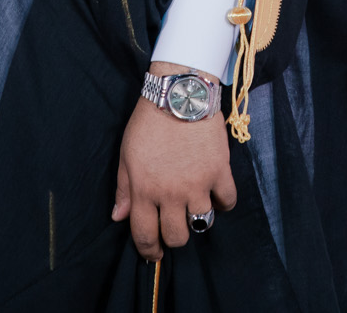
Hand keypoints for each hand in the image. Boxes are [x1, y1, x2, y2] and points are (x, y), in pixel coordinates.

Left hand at [111, 62, 236, 260]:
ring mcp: (198, 184)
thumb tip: (118, 216)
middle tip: (175, 228)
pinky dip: (224, 202)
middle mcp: (171, 193)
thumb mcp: (126, 155)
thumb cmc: (148, 123)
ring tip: (195, 208)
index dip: (149, 250)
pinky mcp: (219, 171)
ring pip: (202, 223)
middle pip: (177, 236)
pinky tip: (217, 195)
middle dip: (174, 237)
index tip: (154, 253)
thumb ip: (123, 188)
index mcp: (144, 190)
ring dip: (198, 220)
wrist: (179, 95)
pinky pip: (228, 201)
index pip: (145, 235)